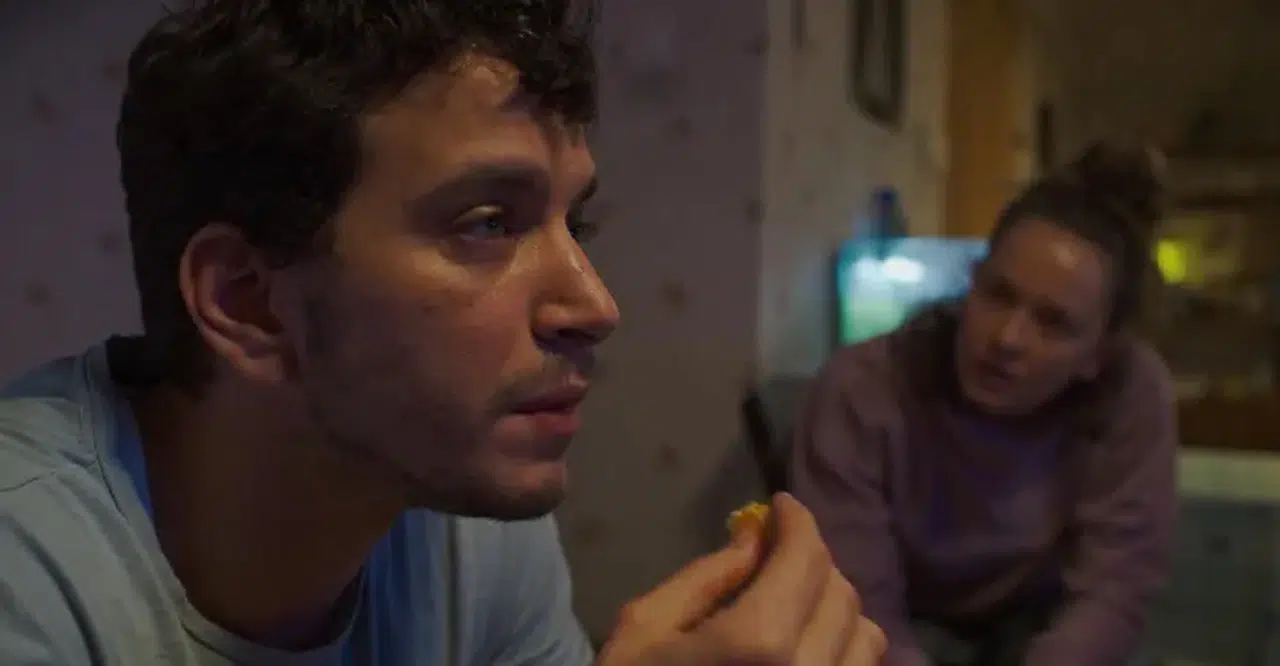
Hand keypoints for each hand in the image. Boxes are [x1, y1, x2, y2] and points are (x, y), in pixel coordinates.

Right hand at [596, 493, 885, 665]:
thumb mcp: (646, 627)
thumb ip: (708, 576)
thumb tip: (755, 538)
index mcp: (759, 642)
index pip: (805, 558)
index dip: (797, 521)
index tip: (781, 506)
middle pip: (840, 593)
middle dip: (811, 561)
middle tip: (776, 553)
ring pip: (865, 638)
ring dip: (834, 607)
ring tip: (793, 601)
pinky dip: (842, 650)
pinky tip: (804, 647)